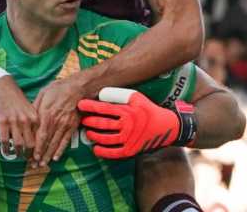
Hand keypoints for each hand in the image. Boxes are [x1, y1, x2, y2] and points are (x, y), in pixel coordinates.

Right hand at [0, 76, 36, 159]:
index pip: (39, 138)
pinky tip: (6, 152)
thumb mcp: (29, 109)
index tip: (38, 157)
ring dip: (18, 153)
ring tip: (17, 156)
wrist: (3, 87)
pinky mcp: (2, 122)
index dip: (39, 150)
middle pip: (30, 143)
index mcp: (34, 117)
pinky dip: (6, 149)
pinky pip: (5, 140)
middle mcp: (26, 120)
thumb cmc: (16, 99)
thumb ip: (33, 122)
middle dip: (30, 155)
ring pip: (18, 144)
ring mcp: (14, 121)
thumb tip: (34, 138)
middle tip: (29, 161)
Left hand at [32, 76, 83, 166]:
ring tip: (43, 165)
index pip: (38, 135)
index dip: (34, 147)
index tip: (29, 156)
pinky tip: (55, 158)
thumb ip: (35, 107)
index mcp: (45, 114)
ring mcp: (64, 125)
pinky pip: (65, 141)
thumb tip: (29, 118)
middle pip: (46, 142)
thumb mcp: (43, 94)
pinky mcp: (72, 126)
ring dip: (48, 155)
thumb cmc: (58, 89)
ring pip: (55, 144)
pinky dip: (60, 150)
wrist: (78, 87)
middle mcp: (55, 122)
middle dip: (39, 155)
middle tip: (34, 165)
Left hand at [77, 87, 194, 159]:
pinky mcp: (131, 150)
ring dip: (94, 136)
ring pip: (106, 139)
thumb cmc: (149, 110)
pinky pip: (113, 153)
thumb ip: (120, 94)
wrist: (167, 128)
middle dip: (90, 121)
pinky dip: (103, 152)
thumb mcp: (137, 98)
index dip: (90, 106)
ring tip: (88, 132)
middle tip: (83, 120)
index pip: (104, 108)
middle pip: (103, 124)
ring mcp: (130, 139)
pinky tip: (95, 148)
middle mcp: (128, 126)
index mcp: (128, 111)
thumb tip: (101, 94)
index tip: (80, 104)